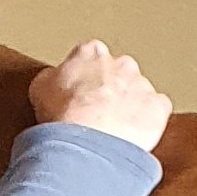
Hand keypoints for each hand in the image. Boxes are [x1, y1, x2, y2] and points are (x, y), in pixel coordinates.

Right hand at [29, 38, 171, 153]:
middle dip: (109, 89)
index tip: (77, 93)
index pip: (89, 57)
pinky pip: (157, 110)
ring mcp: (142, 85)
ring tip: (111, 130)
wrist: (86, 142)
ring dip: (128, 107)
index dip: (82, 78)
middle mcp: (120, 63)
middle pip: (118, 72)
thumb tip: (53, 80)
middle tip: (94, 113)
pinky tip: (133, 133)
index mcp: (91, 53)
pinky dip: (148, 120)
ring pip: (138, 92)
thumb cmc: (63, 116)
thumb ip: (51, 77)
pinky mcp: (158, 107)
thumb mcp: (38, 89)